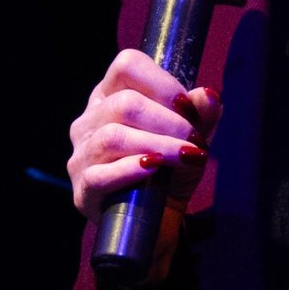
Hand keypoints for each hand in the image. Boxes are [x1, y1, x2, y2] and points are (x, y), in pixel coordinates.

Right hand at [67, 50, 222, 280]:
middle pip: (123, 103)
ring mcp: (81, 156)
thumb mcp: (190, 139)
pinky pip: (100, 174)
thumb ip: (201, 115)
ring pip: (112, 137)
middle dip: (167, 120)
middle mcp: (89, 121)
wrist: (158, 223)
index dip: (161, 82)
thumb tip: (207, 96)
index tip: (186, 105)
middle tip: (194, 140)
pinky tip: (154, 169)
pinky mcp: (83, 190)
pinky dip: (130, 170)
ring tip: (187, 156)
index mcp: (110, 97)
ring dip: (158, 145)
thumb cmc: (170, 172)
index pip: (126, 66)